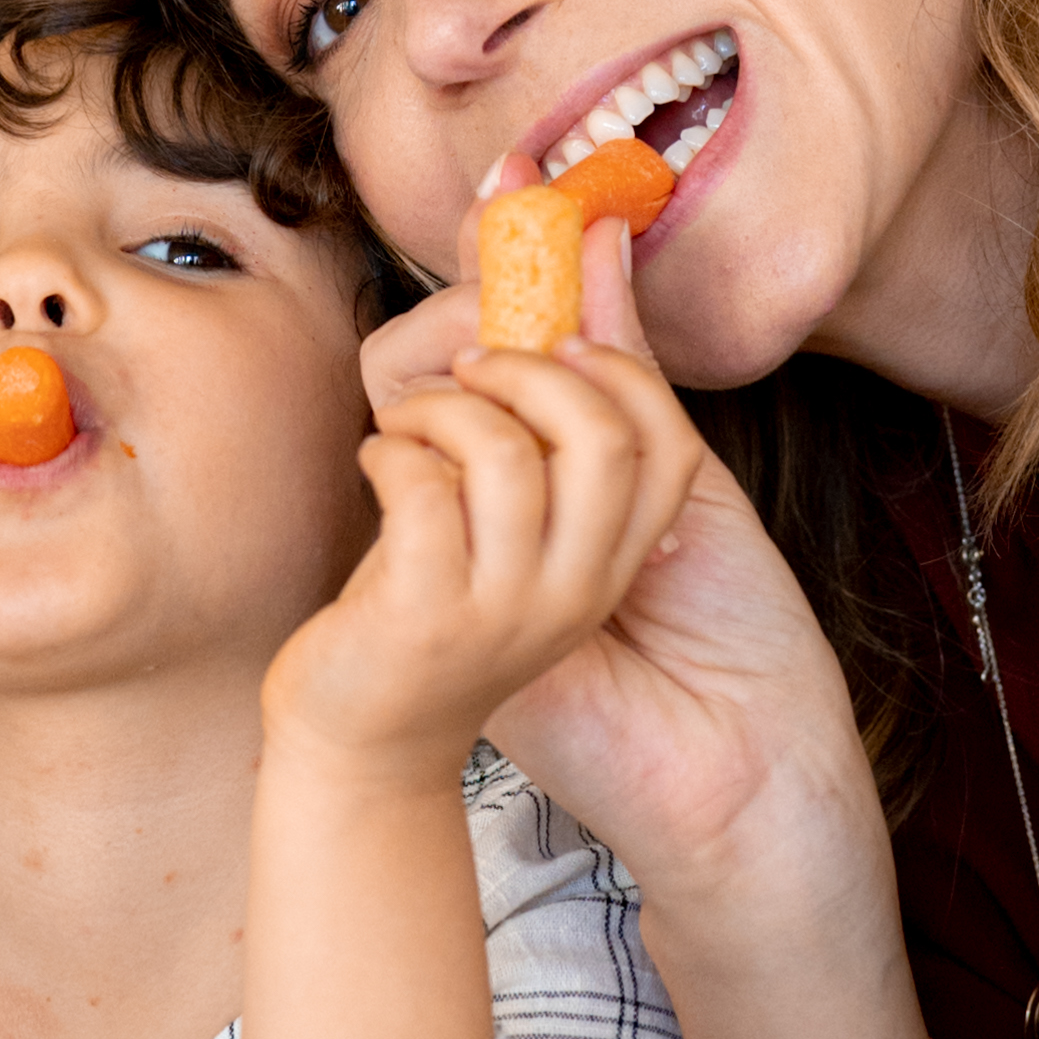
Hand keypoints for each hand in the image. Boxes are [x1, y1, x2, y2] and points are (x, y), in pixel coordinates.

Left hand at [264, 325, 700, 785]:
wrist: (368, 748)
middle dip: (528, 369)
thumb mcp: (516, 547)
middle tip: (468, 367)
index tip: (556, 342)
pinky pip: (422, 489)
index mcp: (606, 570)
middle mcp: (571, 592)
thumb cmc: (431, 623)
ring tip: (406, 420)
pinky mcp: (425, 617)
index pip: (670, 449)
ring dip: (441, 407)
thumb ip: (548, 454)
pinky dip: (390, 451)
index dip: (622, 374)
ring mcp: (503, 610)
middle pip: (602, 438)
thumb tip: (587, 290)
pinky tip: (377, 461)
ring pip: (505, 452)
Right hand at [361, 194, 877, 911]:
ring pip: (418, 394)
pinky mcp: (434, 589)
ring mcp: (458, 534)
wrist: (739, 768)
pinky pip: (410, 474)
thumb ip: (630, 371)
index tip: (523, 186)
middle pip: (436, 349)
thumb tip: (598, 238)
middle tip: (534, 351)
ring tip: (547, 430)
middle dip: (494, 322)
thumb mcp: (686, 476)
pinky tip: (517, 476)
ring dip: (494, 386)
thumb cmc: (731, 634)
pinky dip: (438, 450)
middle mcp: (497, 492)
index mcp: (552, 461)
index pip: (490, 332)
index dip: (499, 259)